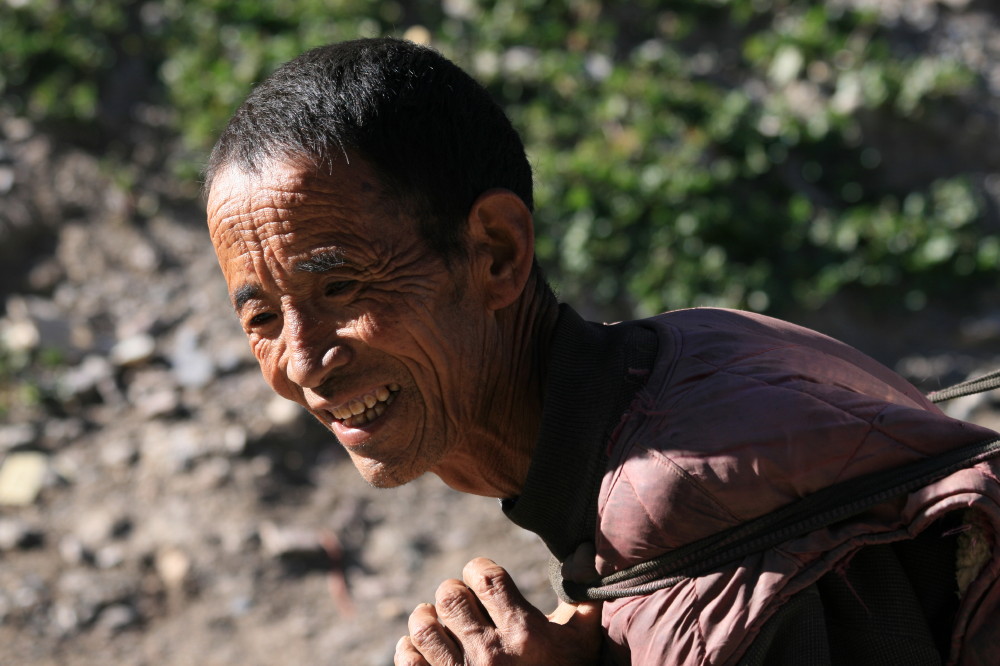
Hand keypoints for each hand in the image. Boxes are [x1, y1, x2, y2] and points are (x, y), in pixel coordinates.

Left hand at [394, 557, 602, 665]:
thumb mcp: (584, 638)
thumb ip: (583, 593)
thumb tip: (583, 548)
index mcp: (525, 633)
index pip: (486, 576)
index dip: (480, 568)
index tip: (484, 578)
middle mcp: (491, 654)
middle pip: (450, 596)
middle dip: (455, 591)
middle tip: (465, 602)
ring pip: (423, 626)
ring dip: (428, 616)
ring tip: (440, 620)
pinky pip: (408, 660)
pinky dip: (410, 648)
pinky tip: (428, 648)